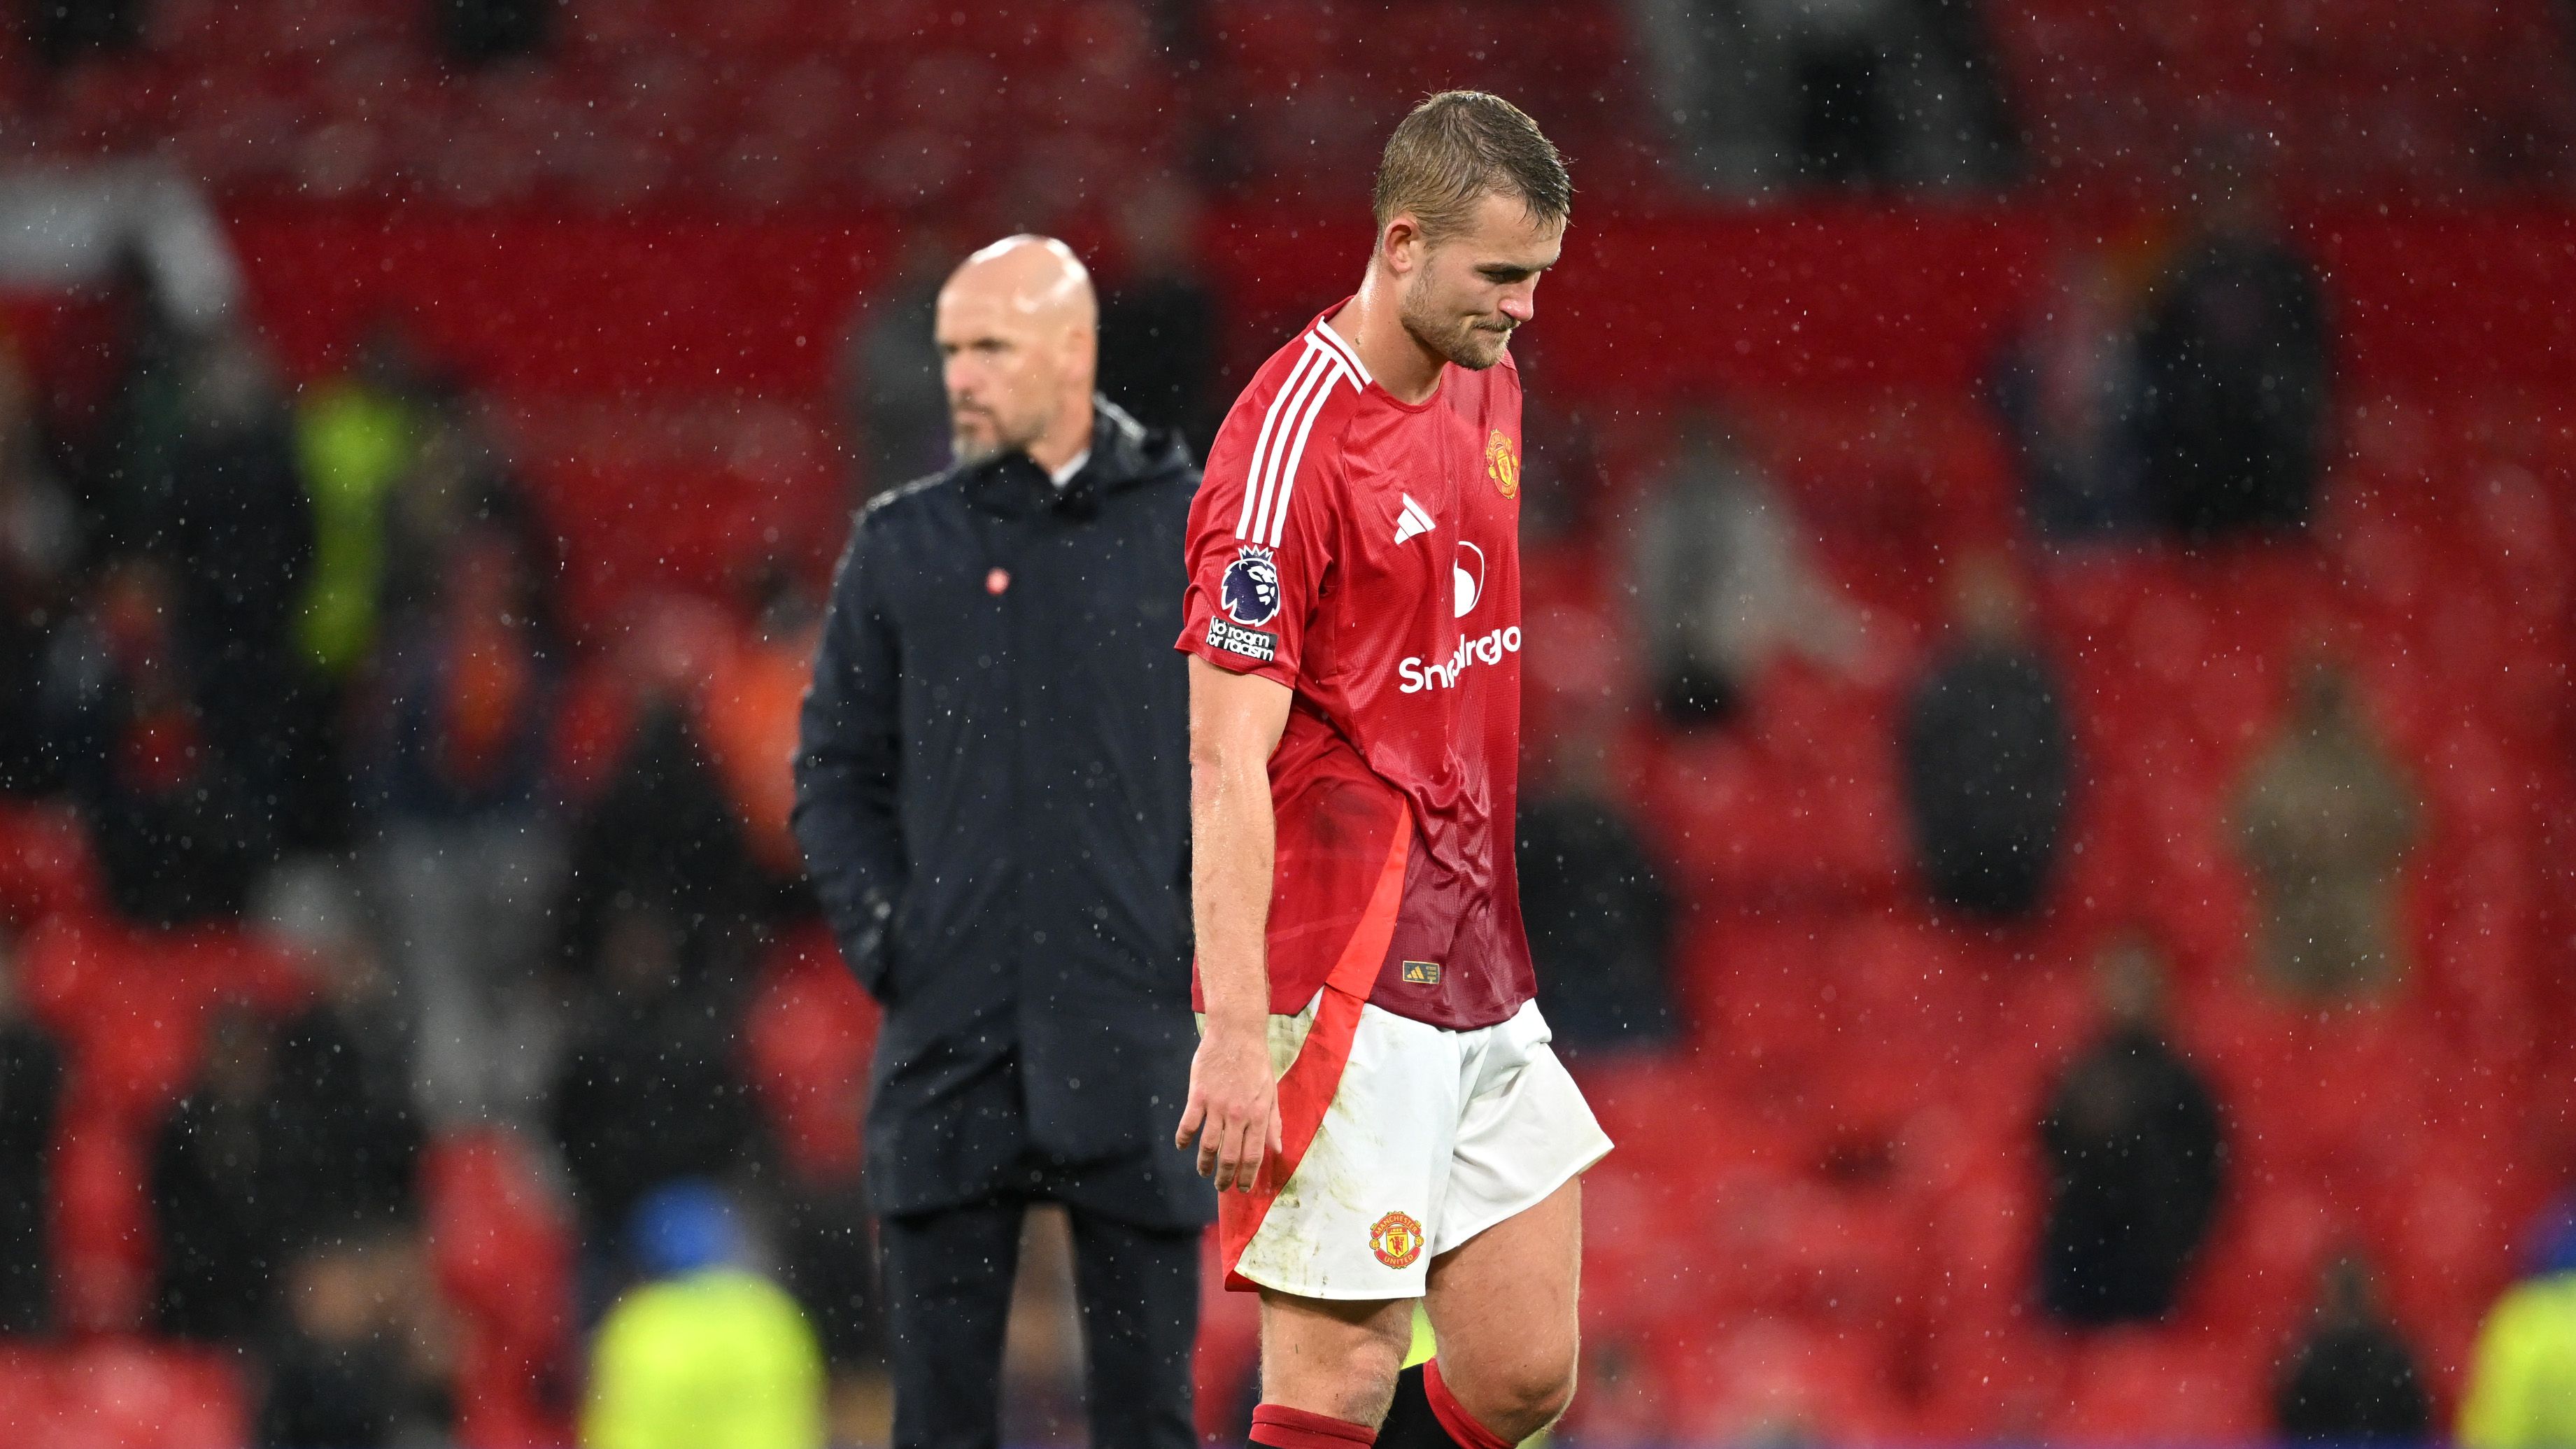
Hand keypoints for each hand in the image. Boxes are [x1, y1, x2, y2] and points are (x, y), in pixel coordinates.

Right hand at [1175, 1019, 1283, 1191]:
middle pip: (1230, 1156)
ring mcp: (1217, 1106)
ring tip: (1203, 1172)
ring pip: (1208, 1145)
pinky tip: (1182, 1146)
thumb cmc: (1256, 1062)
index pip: (1253, 1155)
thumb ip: (1273, 1123)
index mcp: (1258, 1115)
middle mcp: (1238, 1115)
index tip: (1243, 1188)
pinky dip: (1184, 1138)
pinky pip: (1189, 1124)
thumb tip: (1277, 1149)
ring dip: (1204, 1164)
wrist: (1236, 1034)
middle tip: (1220, 1187)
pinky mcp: (1199, 1095)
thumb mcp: (1271, 1093)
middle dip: (1225, 1177)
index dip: (1248, 1176)